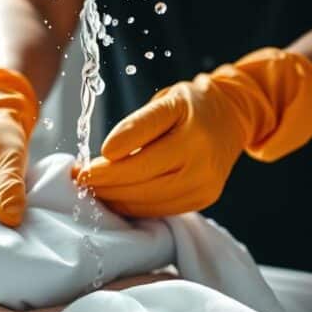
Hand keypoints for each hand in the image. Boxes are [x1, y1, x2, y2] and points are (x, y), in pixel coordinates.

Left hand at [77, 49, 311, 216]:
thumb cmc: (192, 106)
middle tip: (79, 180)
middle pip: (141, 182)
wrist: (232, 120)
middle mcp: (202, 162)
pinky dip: (134, 206)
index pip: (139, 156)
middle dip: (104, 184)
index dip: (105, 167)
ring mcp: (205, 185)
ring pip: (148, 201)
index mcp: (192, 133)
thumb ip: (139, 124)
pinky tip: (117, 197)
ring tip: (93, 189)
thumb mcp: (166, 101)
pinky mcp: (204, 199)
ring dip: (115, 198)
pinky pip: (160, 210)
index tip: (79, 167)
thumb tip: (108, 151)